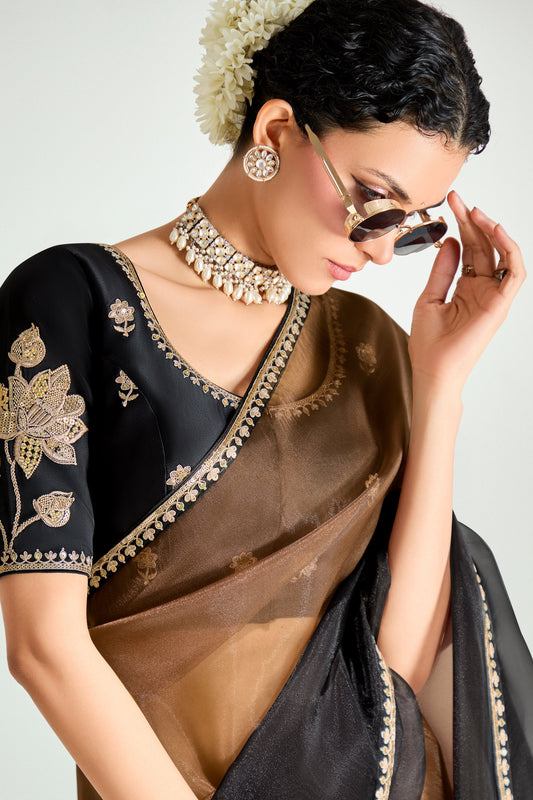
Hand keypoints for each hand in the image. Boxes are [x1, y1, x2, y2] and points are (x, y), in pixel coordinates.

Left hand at [408, 190, 525, 394]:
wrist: (432, 370)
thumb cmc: (428, 343)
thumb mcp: (429, 297)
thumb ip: (442, 270)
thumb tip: (450, 241)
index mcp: (465, 287)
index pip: (469, 249)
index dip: (461, 226)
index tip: (448, 204)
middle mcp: (482, 289)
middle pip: (484, 247)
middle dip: (472, 220)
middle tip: (457, 199)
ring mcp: (493, 296)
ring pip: (502, 254)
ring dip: (491, 230)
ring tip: (474, 212)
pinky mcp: (500, 305)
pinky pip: (514, 273)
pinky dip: (509, 250)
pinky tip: (494, 231)